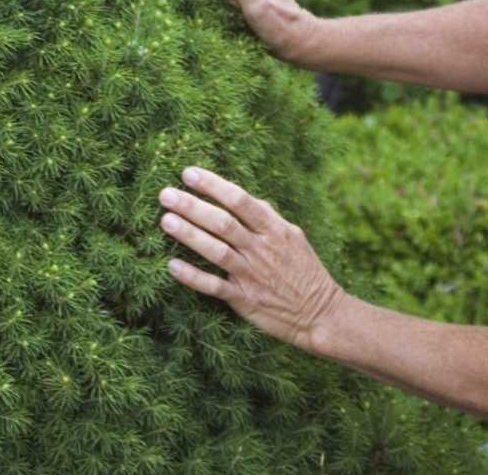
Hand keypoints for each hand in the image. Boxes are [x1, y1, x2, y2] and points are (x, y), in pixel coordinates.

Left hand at [159, 166, 344, 353]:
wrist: (322, 315)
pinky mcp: (245, 300)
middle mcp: (261, 249)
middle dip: (193, 206)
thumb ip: (267, 217)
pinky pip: (215, 286)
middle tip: (165, 194)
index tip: (188, 173)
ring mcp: (252, 275)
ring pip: (217, 251)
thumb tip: (243, 197)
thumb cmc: (304, 271)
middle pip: (223, 223)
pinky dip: (193, 276)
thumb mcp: (292, 236)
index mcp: (274, 230)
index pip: (240, 200)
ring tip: (166, 221)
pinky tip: (172, 265)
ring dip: (190, 235)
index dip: (213, 185)